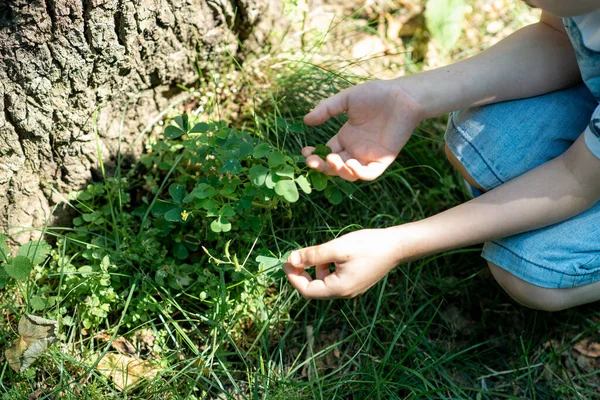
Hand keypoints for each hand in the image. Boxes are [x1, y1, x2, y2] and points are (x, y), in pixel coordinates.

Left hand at [283, 228, 407, 299]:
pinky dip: (327, 267)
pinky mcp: (356, 281)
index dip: (293, 278)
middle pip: (314, 288)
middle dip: (302, 272)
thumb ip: (313, 255)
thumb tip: (290, 260)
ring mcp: (352, 288)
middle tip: (294, 256)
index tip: (284, 263)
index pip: (307, 290)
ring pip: (324, 282)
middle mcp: (345, 293)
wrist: (397, 246)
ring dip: (316, 268)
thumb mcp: (337, 248)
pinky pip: (334, 278)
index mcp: (339, 288)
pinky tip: (332, 253)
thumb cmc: (368, 245)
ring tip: (320, 251)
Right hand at [303, 80, 423, 180]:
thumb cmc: (377, 94)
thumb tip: (306, 120)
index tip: (305, 152)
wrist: (403, 96)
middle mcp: (355, 149)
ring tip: (332, 159)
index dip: (315, 155)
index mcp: (346, 137)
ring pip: (348, 174)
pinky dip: (357, 173)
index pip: (326, 152)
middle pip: (333, 166)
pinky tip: (350, 163)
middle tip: (311, 161)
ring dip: (337, 171)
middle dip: (321, 167)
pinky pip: (368, 174)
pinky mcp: (382, 160)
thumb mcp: (347, 99)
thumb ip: (327, 109)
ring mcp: (368, 156)